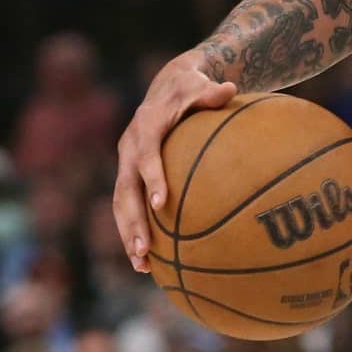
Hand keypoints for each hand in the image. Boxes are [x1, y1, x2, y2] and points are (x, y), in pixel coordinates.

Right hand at [113, 49, 236, 271]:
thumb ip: (212, 92)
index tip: (160, 204)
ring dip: (128, 234)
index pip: (145, 156)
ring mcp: (126, 163)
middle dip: (133, 221)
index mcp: (145, 126)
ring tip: (142, 265)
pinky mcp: (129, 174)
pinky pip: (128, 206)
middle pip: (125, 189)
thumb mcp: (200, 85)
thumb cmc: (190, 88)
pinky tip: (149, 260)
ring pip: (121, 203)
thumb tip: (230, 89)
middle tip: (144, 249)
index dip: (151, 178)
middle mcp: (129, 146)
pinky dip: (134, 230)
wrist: (167, 86)